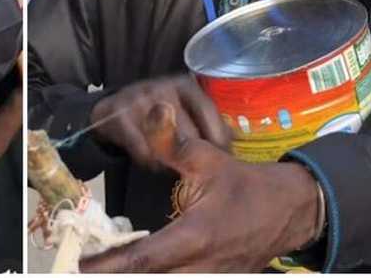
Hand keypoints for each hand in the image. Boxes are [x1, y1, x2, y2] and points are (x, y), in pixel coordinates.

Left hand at [82, 104, 321, 271]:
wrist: (291, 211)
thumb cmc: (247, 185)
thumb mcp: (209, 159)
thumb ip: (173, 142)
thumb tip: (153, 110)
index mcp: (194, 237)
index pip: (143, 259)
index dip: (108, 265)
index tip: (79, 265)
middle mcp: (200, 268)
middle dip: (117, 274)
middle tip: (85, 265)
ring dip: (139, 274)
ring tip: (110, 264)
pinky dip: (158, 275)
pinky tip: (142, 267)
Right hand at [89, 75, 231, 169]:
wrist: (113, 110)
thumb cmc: (160, 113)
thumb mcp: (185, 108)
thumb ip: (208, 121)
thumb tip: (237, 140)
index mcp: (184, 84)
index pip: (207, 111)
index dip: (217, 137)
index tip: (225, 157)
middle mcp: (162, 87)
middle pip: (188, 131)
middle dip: (196, 154)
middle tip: (200, 170)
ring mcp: (139, 100)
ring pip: (166, 144)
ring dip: (173, 162)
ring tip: (176, 167)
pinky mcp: (119, 116)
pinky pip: (143, 151)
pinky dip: (151, 162)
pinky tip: (155, 164)